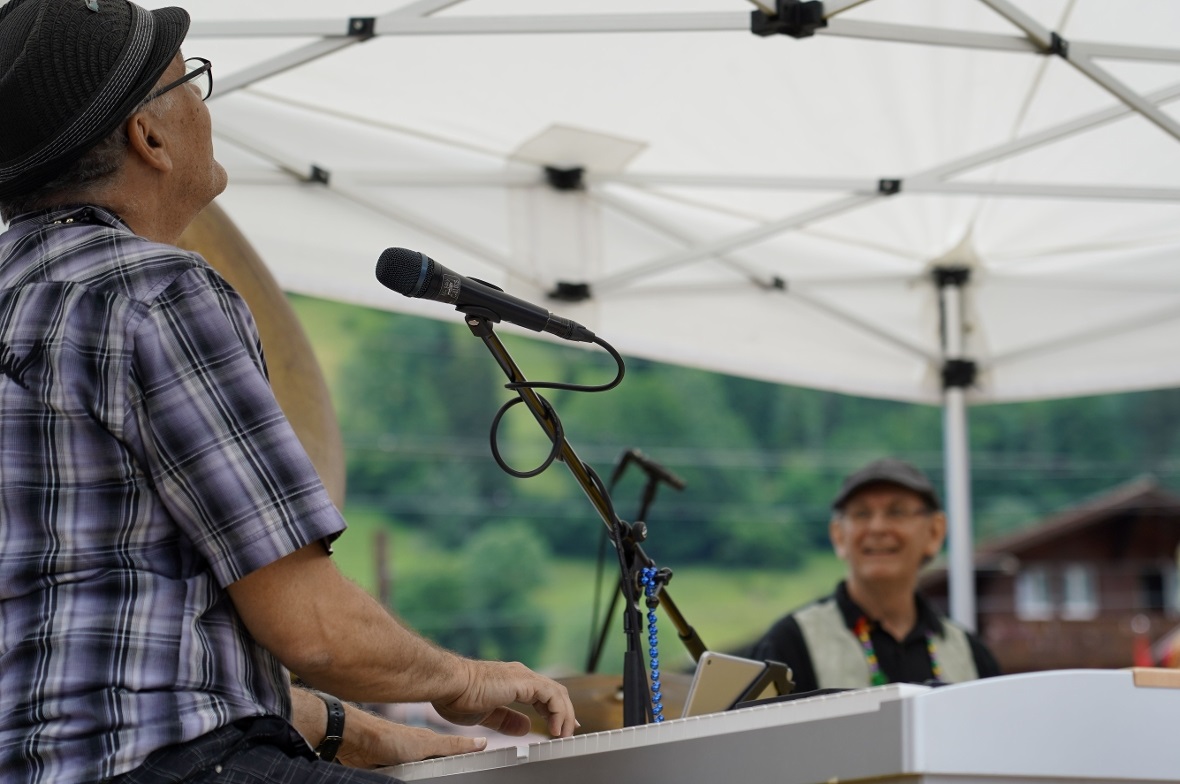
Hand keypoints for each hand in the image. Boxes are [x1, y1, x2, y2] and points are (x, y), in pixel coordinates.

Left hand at [337, 707, 487, 768]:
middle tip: (458, 781)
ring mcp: (404, 762)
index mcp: (432, 745)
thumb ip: (453, 747)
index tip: (479, 772)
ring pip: (422, 777)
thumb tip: (482, 742)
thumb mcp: (427, 745)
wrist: (357, 743)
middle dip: (446, 777)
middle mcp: (419, 752)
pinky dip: (410, 782)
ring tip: (438, 783)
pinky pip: (405, 780)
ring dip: (427, 780)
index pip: (455, 756)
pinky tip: (414, 782)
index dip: (466, 763)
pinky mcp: (390, 770)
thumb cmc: (390, 739)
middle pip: (438, 770)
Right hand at [432, 660, 577, 738]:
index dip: (554, 711)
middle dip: (565, 713)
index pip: (543, 695)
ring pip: (557, 693)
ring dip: (564, 715)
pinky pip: (552, 695)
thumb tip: (526, 727)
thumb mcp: (487, 714)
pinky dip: (558, 712)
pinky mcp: (524, 682)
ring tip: (563, 735)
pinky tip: (556, 728)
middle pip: (554, 692)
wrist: (448, 685)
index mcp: (512, 682)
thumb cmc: (457, 697)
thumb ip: (507, 720)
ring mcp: (523, 677)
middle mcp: (521, 676)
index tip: (559, 727)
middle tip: (568, 733)